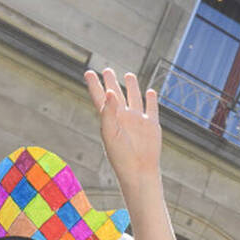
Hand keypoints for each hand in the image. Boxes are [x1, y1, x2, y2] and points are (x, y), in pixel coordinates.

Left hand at [82, 68, 161, 185]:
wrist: (138, 170)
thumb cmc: (120, 155)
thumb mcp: (110, 132)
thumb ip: (109, 111)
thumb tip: (111, 92)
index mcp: (109, 118)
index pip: (99, 97)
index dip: (94, 85)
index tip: (88, 72)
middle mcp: (122, 117)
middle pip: (116, 95)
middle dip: (111, 82)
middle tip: (107, 69)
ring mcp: (137, 120)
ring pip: (134, 98)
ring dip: (132, 87)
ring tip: (129, 75)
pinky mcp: (151, 125)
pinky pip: (151, 109)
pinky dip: (151, 100)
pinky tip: (150, 92)